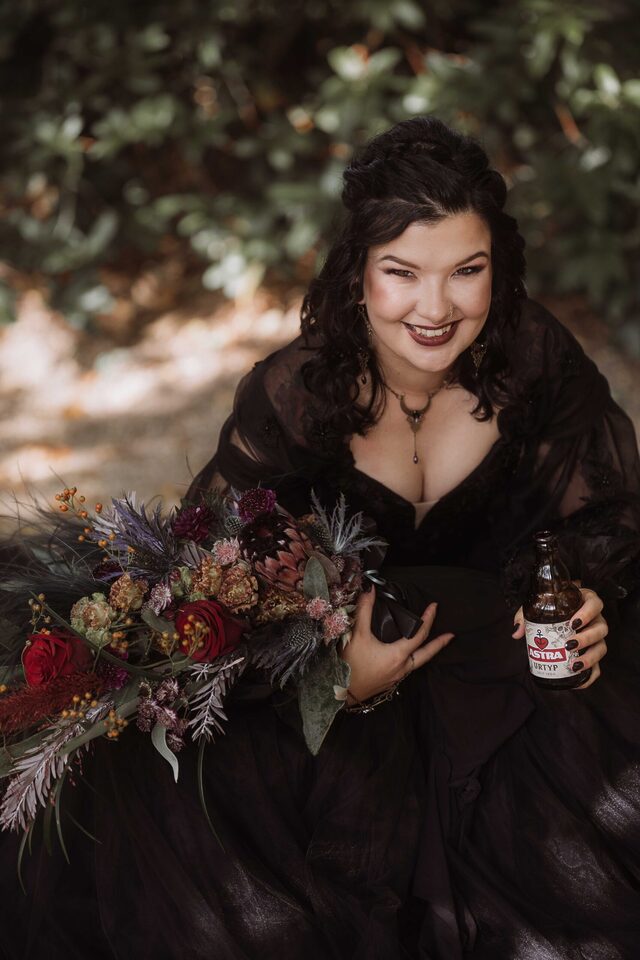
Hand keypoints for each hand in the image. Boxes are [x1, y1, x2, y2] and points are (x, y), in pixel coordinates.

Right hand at [341, 585, 453, 702]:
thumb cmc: (349, 665)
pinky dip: (414, 659)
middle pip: (426, 654)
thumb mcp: (357, 635)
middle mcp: (401, 667)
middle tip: (451, 636)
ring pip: (418, 662)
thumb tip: (369, 590)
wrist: (339, 692)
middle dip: (439, 644)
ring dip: (427, 652)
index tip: (434, 607)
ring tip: (433, 644)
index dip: (428, 619)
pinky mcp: (389, 682)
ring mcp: (396, 677)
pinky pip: (408, 668)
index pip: (419, 634)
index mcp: (397, 655)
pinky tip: (409, 656)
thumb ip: (364, 611)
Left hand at [512, 586, 607, 688]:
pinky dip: (590, 676)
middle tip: (569, 645)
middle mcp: (596, 619)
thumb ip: (526, 616)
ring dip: (590, 658)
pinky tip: (578, 682)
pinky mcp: (594, 654)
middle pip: (601, 628)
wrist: (556, 617)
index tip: (573, 622)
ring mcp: (597, 637)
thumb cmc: (550, 609)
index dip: (588, 613)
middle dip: (587, 638)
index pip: (595, 604)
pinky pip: (598, 667)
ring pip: (601, 647)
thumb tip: (516, 633)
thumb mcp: (538, 607)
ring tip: (574, 665)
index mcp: (586, 602)